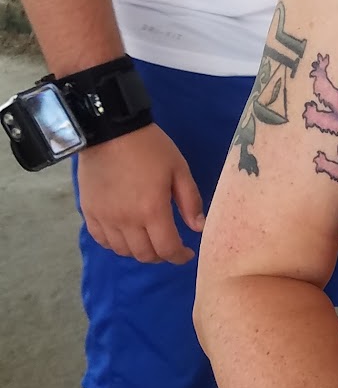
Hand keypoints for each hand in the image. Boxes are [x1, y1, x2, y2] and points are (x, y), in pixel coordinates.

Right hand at [77, 123, 204, 264]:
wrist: (109, 130)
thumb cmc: (149, 147)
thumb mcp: (178, 169)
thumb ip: (190, 201)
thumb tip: (198, 228)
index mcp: (152, 210)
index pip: (167, 249)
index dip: (180, 257)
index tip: (187, 253)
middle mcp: (127, 221)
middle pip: (144, 255)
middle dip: (161, 255)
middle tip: (168, 245)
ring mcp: (105, 218)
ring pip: (122, 251)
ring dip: (138, 250)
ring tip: (147, 239)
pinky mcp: (89, 212)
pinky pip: (102, 240)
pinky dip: (115, 243)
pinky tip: (124, 234)